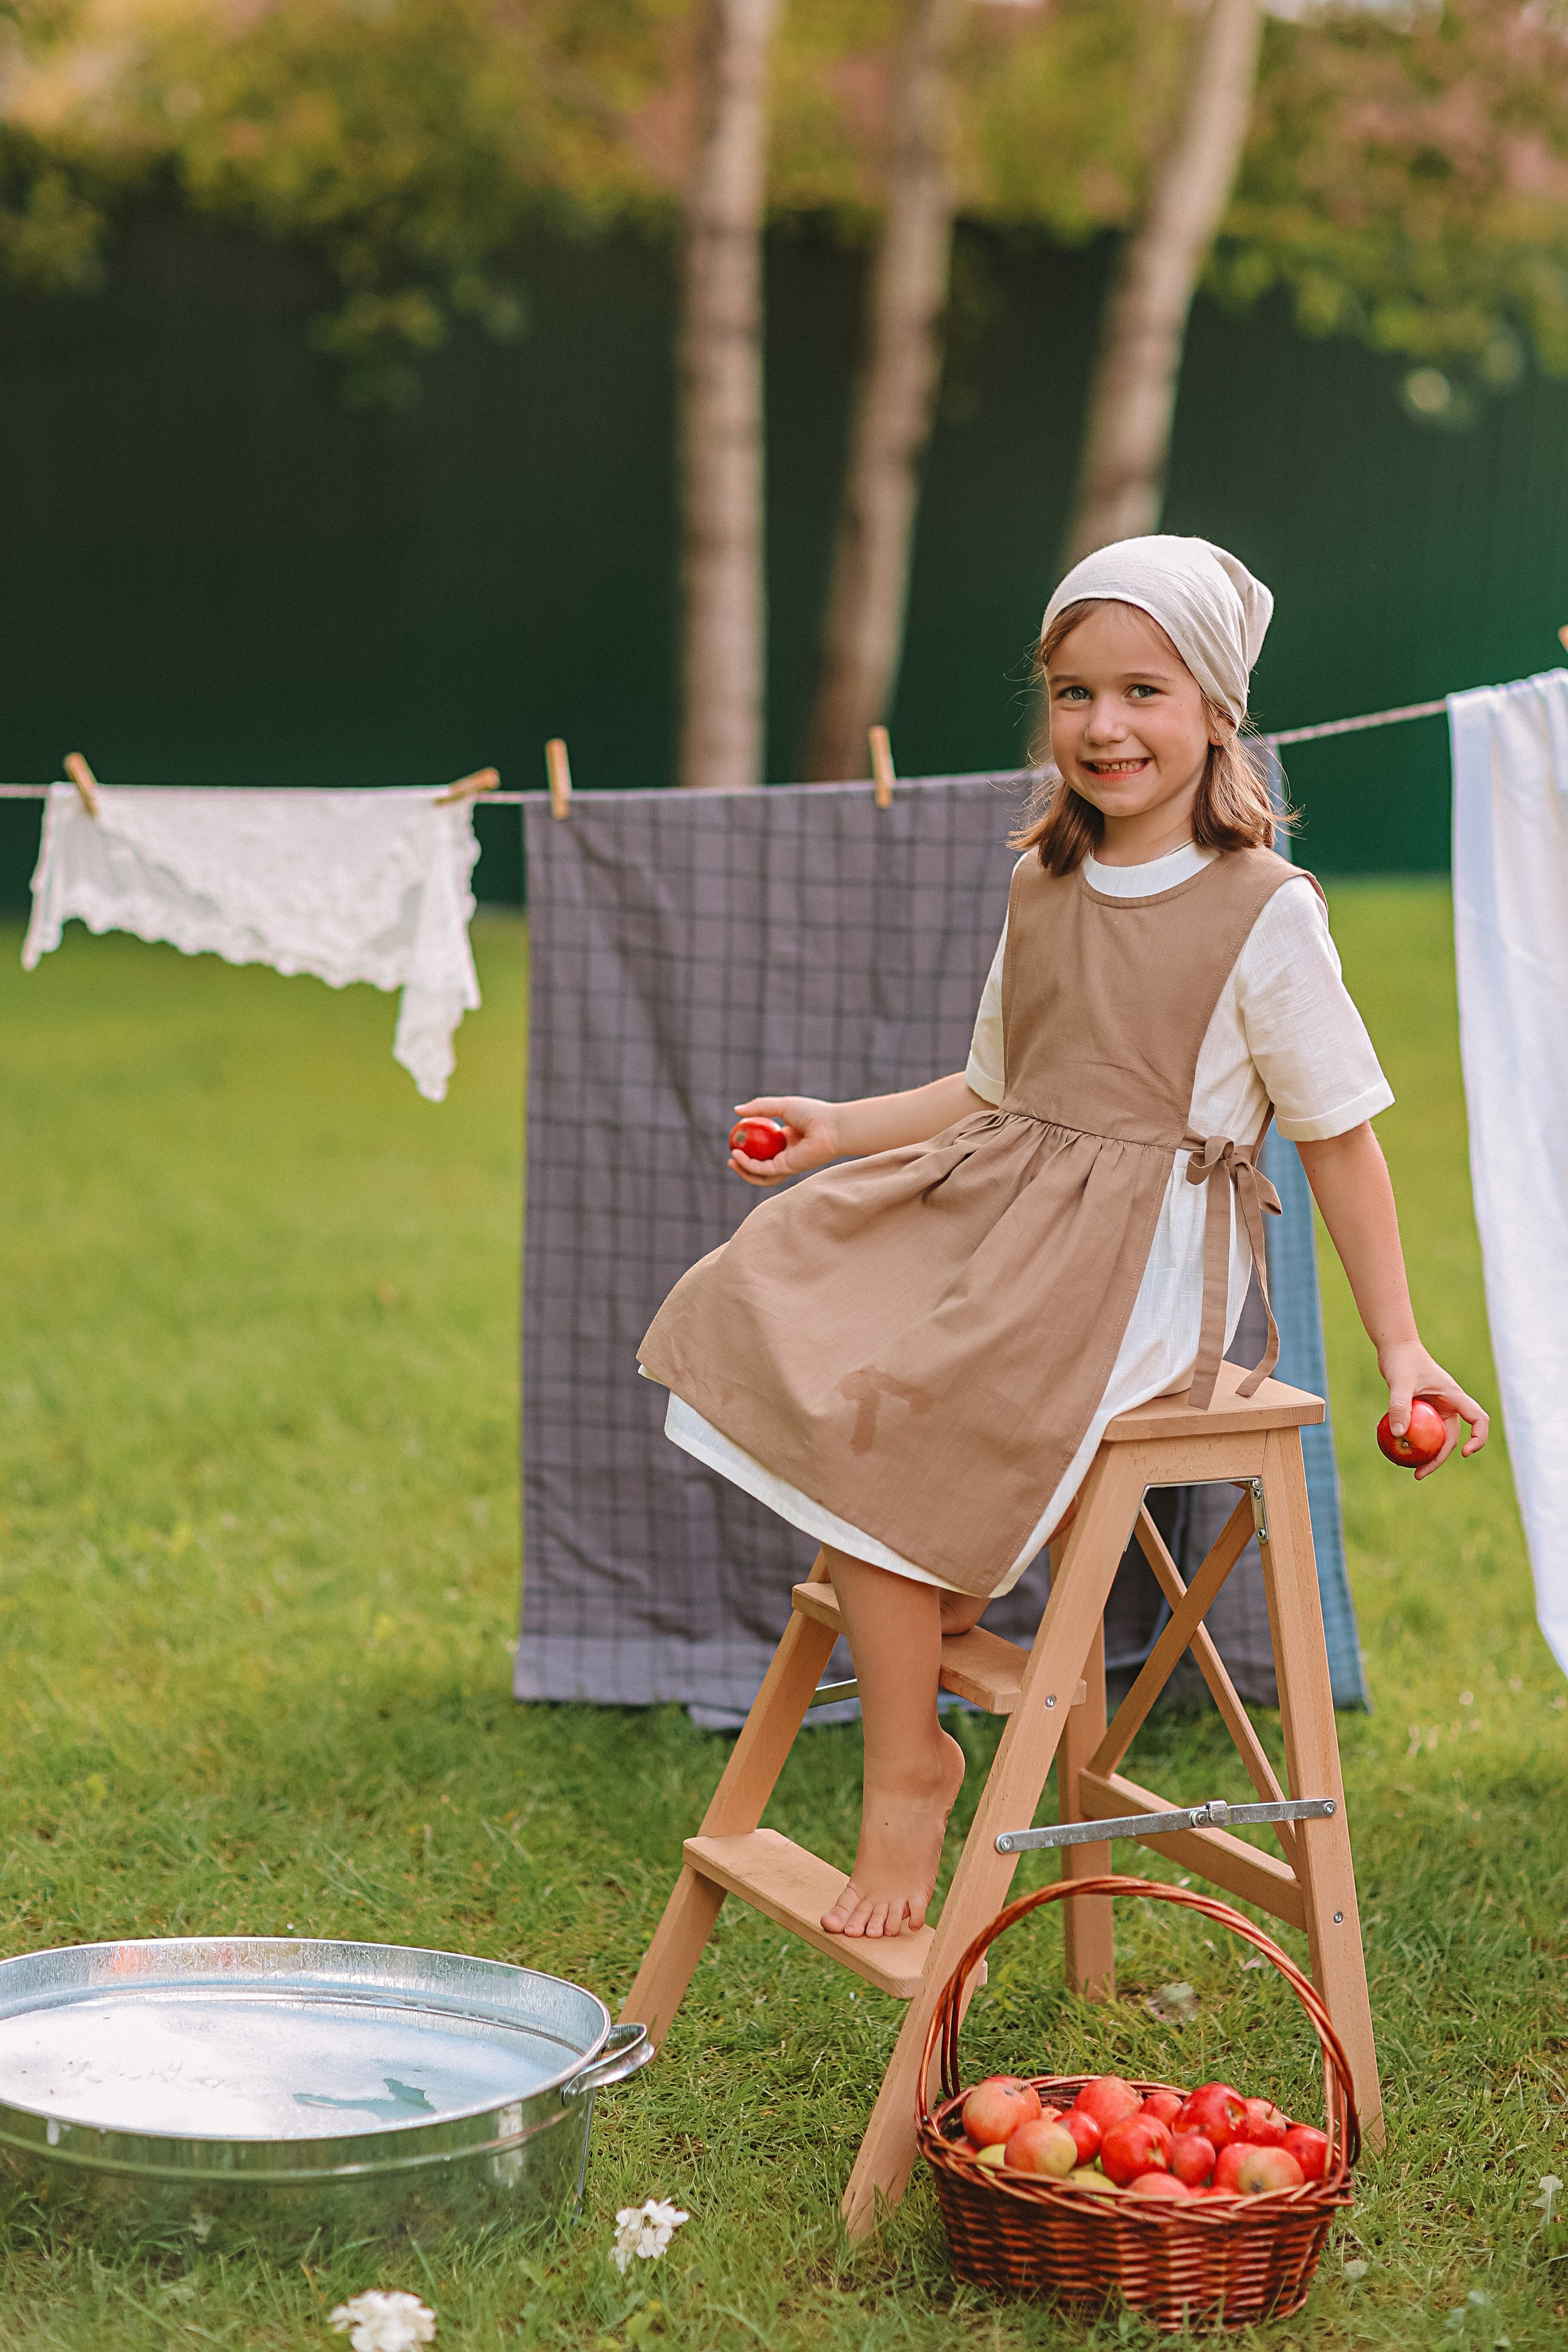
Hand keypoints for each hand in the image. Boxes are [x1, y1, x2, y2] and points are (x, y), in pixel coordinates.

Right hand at [728, 1096, 839, 1186]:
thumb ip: (760, 1107)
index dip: (748, 1147)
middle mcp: (787, 1154)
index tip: (735, 1139)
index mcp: (788, 1140)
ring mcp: (788, 1163)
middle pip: (761, 1165)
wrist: (831, 1126)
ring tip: (732, 1161)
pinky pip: (764, 1170)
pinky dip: (749, 1165)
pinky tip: (739, 1156)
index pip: (765, 1148)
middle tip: (731, 1156)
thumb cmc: (813, 1113)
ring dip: (744, 1171)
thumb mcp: (782, 1105)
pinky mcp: (788, 1168)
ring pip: (762, 1175)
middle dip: (744, 1165)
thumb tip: (736, 1111)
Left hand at [1378, 1341, 1488, 1478]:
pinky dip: (1412, 1440)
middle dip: (1439, 1458)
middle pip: (1451, 1437)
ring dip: (1425, 1453)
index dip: (1478, 1438)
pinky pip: (1420, 1430)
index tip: (1465, 1454)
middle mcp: (1449, 1404)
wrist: (1395, 1347)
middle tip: (1419, 1474)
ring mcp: (1436, 1408)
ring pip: (1435, 1437)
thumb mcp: (1400, 1382)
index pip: (1478, 1419)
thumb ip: (1399, 1406)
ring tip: (1408, 1469)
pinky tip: (1395, 1450)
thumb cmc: (1402, 1360)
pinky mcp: (1422, 1409)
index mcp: (1454, 1397)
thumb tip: (1397, 1434)